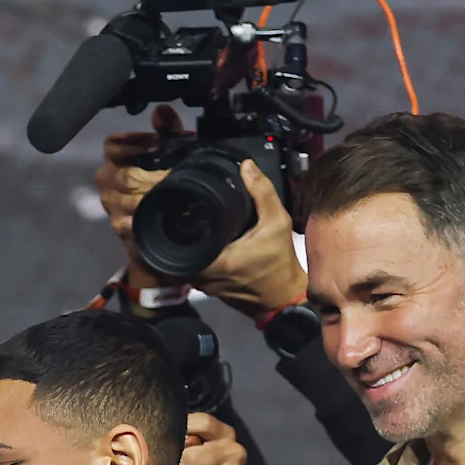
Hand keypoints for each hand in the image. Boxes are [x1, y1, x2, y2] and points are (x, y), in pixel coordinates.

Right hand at [95, 106, 183, 286]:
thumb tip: (161, 111)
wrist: (167, 227)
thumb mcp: (173, 151)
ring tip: (170, 193)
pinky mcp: (120, 227)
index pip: (112, 145)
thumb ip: (169, 130)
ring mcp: (111, 205)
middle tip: (170, 174)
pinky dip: (144, 216)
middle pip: (120, 174)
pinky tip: (160, 212)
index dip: (134, 144)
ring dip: (148, 196)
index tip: (157, 145)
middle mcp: (107, 181)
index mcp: (116, 158)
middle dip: (147, 174)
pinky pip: (127, 221)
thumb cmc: (167, 183)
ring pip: (124, 198)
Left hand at [191, 159, 307, 321]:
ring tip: (193, 227)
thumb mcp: (277, 222)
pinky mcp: (211, 291)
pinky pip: (196, 271)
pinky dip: (198, 258)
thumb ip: (262, 193)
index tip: (184, 212)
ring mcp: (207, 287)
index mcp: (218, 262)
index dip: (180, 228)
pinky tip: (205, 243)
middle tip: (188, 216)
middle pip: (181, 252)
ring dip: (190, 247)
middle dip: (184, 235)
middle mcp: (207, 277)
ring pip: (186, 263)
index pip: (184, 244)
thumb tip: (246, 167)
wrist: (283, 297)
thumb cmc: (280, 262)